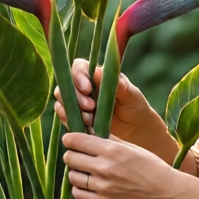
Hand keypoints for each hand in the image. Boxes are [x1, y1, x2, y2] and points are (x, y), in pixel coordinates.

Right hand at [54, 59, 174, 158]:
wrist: (137, 131)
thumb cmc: (136, 107)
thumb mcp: (131, 95)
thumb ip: (116, 83)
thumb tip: (97, 72)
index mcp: (96, 75)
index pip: (78, 68)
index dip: (78, 76)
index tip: (88, 89)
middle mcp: (84, 87)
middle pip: (65, 85)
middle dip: (76, 97)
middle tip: (90, 107)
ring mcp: (77, 103)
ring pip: (61, 102)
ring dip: (73, 111)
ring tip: (91, 120)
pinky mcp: (76, 119)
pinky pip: (64, 118)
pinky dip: (72, 122)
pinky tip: (87, 127)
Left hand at [62, 131, 183, 198]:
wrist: (166, 192)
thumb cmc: (151, 166)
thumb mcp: (132, 148)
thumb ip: (109, 140)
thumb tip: (88, 131)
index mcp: (111, 150)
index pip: (75, 140)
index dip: (70, 139)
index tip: (71, 140)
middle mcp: (104, 167)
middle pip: (69, 158)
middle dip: (72, 155)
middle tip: (79, 156)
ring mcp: (103, 187)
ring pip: (72, 176)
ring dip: (76, 173)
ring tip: (86, 172)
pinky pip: (78, 194)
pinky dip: (80, 189)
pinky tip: (89, 185)